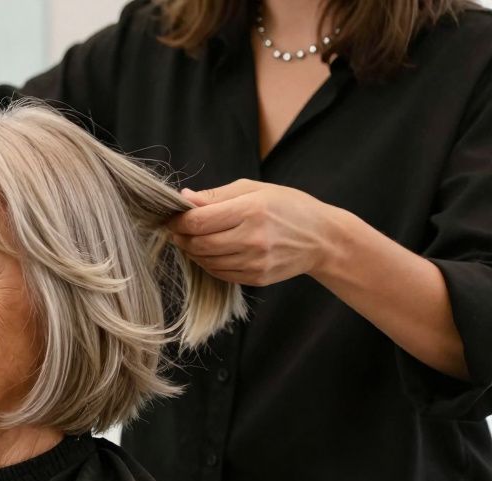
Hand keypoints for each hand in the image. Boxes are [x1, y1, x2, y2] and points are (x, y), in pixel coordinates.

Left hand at [168, 179, 345, 286]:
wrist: (322, 238)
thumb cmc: (287, 206)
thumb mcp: (255, 189)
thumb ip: (217, 195)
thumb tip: (184, 198)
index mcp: (251, 210)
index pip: (198, 221)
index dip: (178, 221)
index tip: (172, 218)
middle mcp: (253, 238)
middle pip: (198, 244)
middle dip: (180, 238)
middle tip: (177, 231)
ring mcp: (255, 261)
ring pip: (206, 261)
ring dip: (193, 252)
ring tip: (193, 240)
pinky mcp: (257, 278)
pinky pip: (220, 273)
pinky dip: (209, 263)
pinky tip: (212, 252)